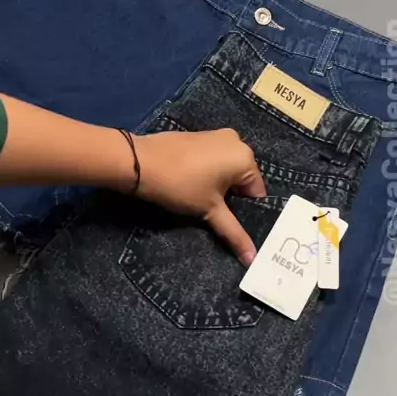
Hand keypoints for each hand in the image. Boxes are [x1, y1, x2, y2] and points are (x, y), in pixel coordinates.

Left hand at [133, 129, 265, 265]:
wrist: (139, 162)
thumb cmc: (181, 185)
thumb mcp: (209, 210)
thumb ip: (234, 233)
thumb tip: (252, 259)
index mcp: (245, 157)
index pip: (257, 193)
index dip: (245, 211)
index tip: (229, 221)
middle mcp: (237, 142)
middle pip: (242, 180)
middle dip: (231, 198)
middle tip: (215, 214)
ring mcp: (217, 136)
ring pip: (227, 170)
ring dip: (219, 187)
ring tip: (202, 201)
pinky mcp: (200, 136)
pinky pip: (214, 160)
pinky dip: (209, 174)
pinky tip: (193, 185)